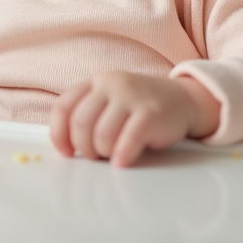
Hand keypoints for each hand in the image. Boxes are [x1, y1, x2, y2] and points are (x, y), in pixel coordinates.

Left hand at [49, 71, 221, 167]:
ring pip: (101, 134)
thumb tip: (67, 147)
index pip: (63, 107)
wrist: (183, 99)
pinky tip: (123, 160)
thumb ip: (89, 115)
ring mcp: (132, 96)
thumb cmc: (141, 107)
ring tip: (113, 155)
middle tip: (96, 156)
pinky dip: (121, 156)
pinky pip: (127, 140)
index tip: (66, 152)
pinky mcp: (152, 113)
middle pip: (80, 123)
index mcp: (96, 82)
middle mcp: (111, 84)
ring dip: (103, 153)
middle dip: (84, 147)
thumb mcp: (111, 102)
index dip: (59, 134)